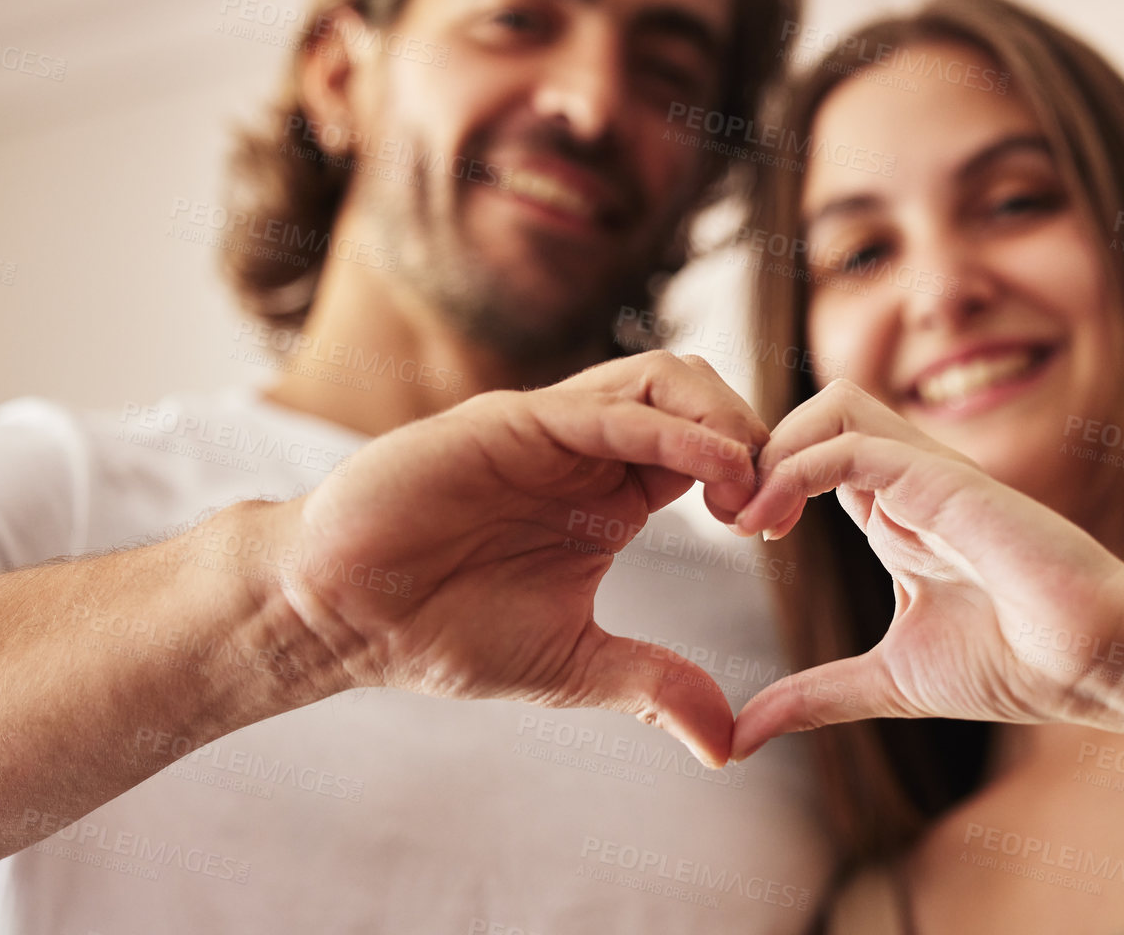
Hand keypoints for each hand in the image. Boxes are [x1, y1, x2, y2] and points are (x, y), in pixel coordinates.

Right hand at [272, 352, 766, 765]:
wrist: (344, 617)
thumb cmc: (443, 631)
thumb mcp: (572, 664)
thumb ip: (651, 685)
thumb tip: (726, 745)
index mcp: (612, 493)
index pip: (711, 450)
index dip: (758, 475)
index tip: (779, 531)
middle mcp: (590, 448)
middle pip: (700, 396)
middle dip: (756, 434)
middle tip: (775, 504)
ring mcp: (552, 428)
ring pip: (664, 379)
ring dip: (725, 418)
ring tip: (752, 484)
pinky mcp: (512, 423)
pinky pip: (611, 408)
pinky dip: (676, 430)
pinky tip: (716, 470)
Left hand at [727, 380, 1123, 759]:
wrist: (1098, 665)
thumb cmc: (1016, 666)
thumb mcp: (887, 682)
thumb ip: (815, 698)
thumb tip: (739, 738)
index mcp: (897, 514)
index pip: (813, 455)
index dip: (763, 479)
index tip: (733, 532)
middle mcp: (910, 482)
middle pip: (817, 411)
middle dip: (758, 447)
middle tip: (728, 516)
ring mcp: (930, 475)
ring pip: (833, 405)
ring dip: (774, 447)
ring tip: (745, 517)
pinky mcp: (946, 480)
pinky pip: (854, 442)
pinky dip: (796, 469)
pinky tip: (769, 525)